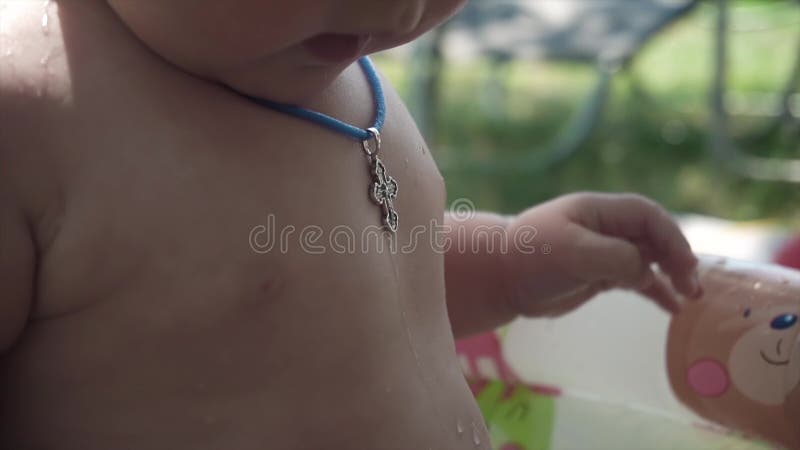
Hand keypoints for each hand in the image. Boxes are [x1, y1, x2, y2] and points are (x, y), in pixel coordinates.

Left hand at [501, 192, 700, 316]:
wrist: (500, 278)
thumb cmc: (532, 257)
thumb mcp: (574, 252)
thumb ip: (616, 258)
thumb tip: (646, 272)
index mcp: (598, 211)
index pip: (648, 216)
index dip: (671, 237)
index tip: (683, 265)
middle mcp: (605, 228)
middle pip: (654, 237)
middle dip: (676, 258)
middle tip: (692, 286)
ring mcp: (603, 252)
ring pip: (649, 260)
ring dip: (672, 275)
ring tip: (692, 297)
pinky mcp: (598, 275)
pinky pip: (636, 280)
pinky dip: (655, 291)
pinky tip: (673, 308)